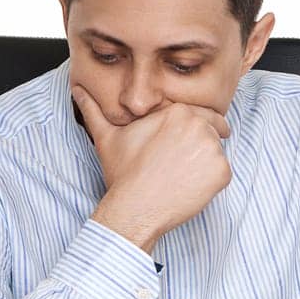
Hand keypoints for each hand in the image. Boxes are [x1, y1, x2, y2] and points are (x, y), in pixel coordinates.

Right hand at [72, 83, 231, 253]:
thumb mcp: (107, 137)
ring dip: (204, 164)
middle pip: (210, 131)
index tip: (184, 145)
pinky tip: (189, 189)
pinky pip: (223, 173)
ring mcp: (212, 148)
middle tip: (183, 165)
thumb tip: (76, 91)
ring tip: (181, 178)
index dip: (192, 130)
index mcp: (177, 112)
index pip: (198, 115)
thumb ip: (94, 110)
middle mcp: (198, 125)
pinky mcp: (222, 172)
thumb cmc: (123, 174)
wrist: (135, 207)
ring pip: (216, 152)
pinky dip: (211, 182)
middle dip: (199, 146)